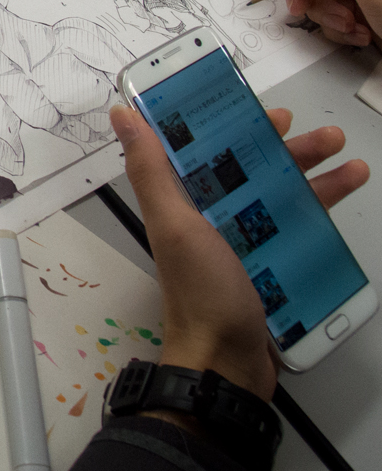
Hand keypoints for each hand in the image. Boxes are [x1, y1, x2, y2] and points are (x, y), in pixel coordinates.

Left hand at [111, 105, 367, 399]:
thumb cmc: (200, 293)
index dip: (229, 124)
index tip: (259, 107)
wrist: (227, 363)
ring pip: (278, 195)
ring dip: (313, 176)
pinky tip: (347, 198)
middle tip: (321, 135)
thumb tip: (122, 115)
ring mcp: (241, 241)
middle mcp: (209, 217)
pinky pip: (295, 228)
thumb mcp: (175, 225)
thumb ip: (150, 169)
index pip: (203, 149)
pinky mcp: (267, 264)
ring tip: (348, 163)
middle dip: (285, 148)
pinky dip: (321, 212)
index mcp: (182, 202)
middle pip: (248, 169)